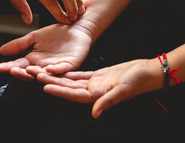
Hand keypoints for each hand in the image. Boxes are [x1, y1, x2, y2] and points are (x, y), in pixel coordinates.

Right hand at [0, 22, 93, 80]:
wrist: (75, 27)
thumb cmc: (56, 34)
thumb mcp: (34, 37)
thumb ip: (19, 44)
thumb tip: (1, 51)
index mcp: (35, 60)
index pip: (20, 66)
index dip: (9, 67)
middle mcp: (44, 67)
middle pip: (31, 73)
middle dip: (21, 73)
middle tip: (12, 70)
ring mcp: (57, 67)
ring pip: (46, 74)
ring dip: (37, 74)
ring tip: (28, 71)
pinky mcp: (71, 64)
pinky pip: (63, 70)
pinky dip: (56, 70)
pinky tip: (48, 68)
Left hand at [37, 59, 158, 118]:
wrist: (146, 72)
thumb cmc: (137, 81)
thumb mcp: (122, 90)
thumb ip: (107, 102)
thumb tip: (95, 114)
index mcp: (97, 96)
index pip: (73, 94)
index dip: (59, 91)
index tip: (45, 87)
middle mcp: (93, 91)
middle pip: (68, 88)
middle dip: (53, 82)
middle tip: (37, 76)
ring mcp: (95, 83)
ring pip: (72, 81)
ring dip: (58, 77)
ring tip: (44, 72)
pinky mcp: (98, 76)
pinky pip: (80, 75)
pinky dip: (69, 72)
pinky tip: (60, 69)